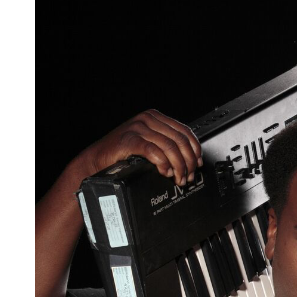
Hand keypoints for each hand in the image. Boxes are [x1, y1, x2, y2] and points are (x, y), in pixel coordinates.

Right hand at [78, 109, 201, 185]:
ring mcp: (138, 128)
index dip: (195, 150)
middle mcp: (148, 119)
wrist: (98, 160)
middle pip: (180, 141)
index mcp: (156, 118)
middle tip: (188, 176)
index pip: (185, 131)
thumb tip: (190, 161)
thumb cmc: (123, 154)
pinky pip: (154, 151)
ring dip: (179, 166)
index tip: (198, 164)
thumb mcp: (149, 145)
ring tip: (178, 178)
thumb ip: (167, 147)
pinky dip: (163, 164)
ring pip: (170, 147)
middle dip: (188, 162)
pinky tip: (165, 172)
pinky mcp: (129, 139)